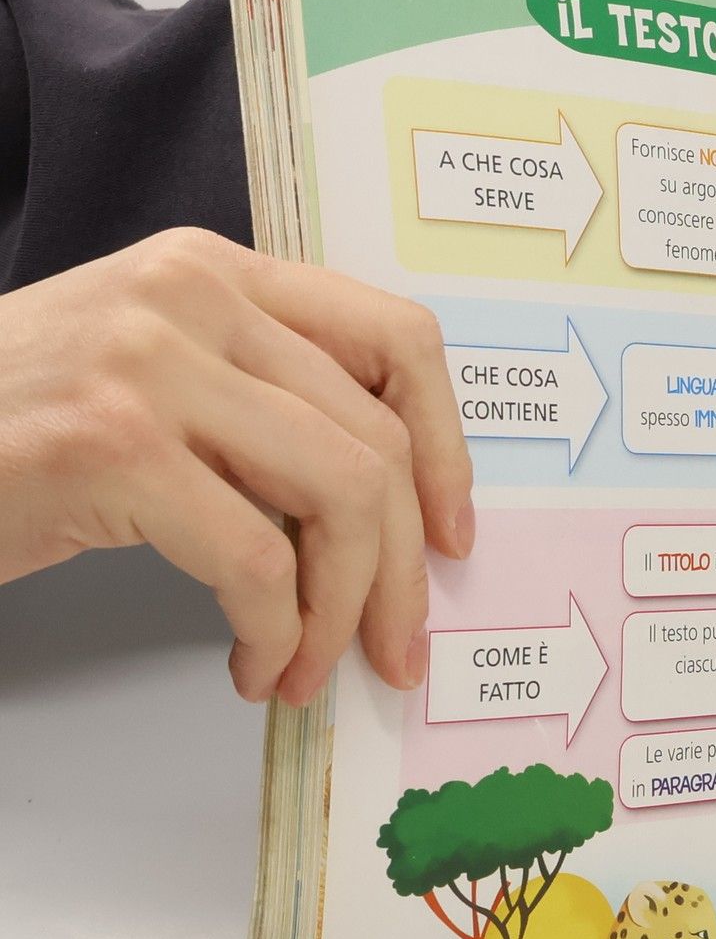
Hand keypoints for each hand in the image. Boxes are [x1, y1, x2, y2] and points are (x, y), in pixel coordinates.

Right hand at [0, 228, 472, 704]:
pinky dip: (273, 633)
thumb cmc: (14, 425)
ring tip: (309, 665)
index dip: (448, 449)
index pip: (397, 340)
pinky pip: (256, 561)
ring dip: (342, 611)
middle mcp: (194, 298)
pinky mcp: (110, 445)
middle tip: (394, 647)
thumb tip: (391, 516)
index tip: (449, 535)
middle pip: (379, 442)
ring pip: (339, 499)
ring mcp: (151, 364)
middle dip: (401, 571)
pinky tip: (252, 662)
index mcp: (220, 273)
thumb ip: (263, 405)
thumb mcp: (155, 376)